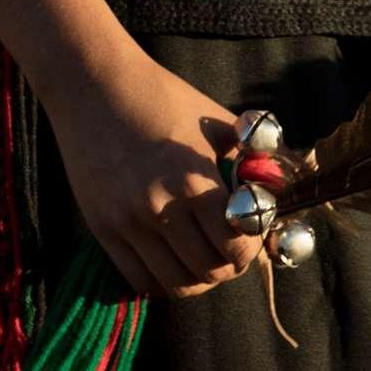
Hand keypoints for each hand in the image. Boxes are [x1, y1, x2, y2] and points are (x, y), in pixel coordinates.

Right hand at [51, 52, 261, 299]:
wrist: (94, 86)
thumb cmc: (162, 97)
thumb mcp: (215, 120)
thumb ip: (251, 158)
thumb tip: (276, 190)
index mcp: (195, 180)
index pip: (234, 246)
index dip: (249, 250)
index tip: (249, 240)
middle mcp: (161, 208)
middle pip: (208, 272)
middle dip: (227, 267)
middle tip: (230, 254)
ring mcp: (127, 223)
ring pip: (174, 283)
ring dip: (197, 280)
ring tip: (203, 261)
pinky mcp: (101, 229)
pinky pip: (138, 279)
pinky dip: (162, 281)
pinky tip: (171, 262)